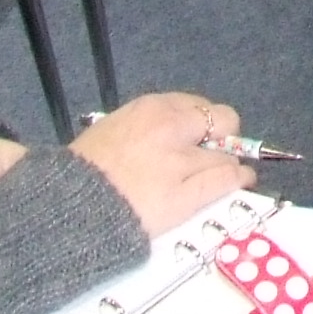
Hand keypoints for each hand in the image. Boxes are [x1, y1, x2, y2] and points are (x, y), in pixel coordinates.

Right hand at [72, 93, 258, 236]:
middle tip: (218, 149)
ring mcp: (181, 163)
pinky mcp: (185, 196)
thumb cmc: (81, 172)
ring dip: (230, 162)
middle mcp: (171, 129)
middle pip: (221, 121)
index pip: (194, 105)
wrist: (70, 208)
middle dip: (224, 134)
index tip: (201, 132)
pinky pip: (223, 181)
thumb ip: (144, 128)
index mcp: (149, 109)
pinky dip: (238, 179)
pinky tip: (242, 181)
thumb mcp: (109, 131)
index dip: (201, 121)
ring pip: (225, 156)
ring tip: (233, 169)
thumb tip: (170, 134)